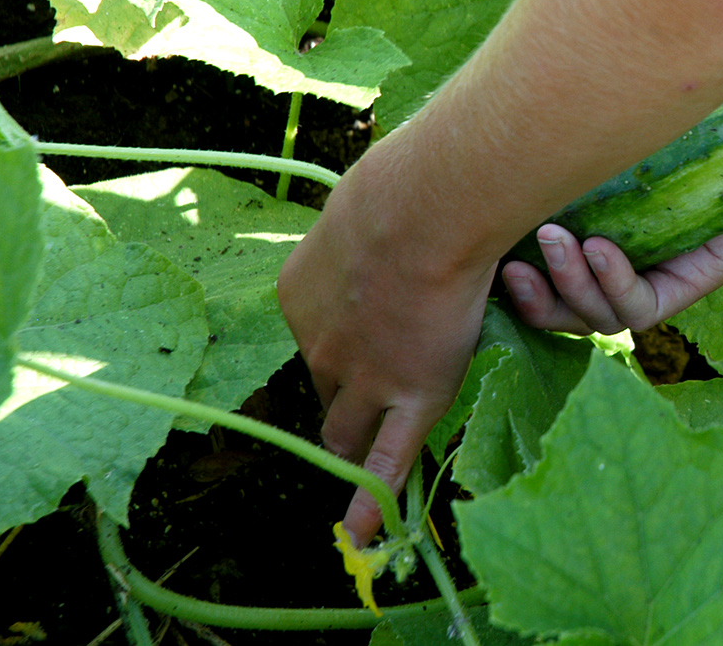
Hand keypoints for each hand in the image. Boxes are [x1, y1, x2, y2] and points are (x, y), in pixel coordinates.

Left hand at [277, 166, 495, 546]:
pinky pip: (385, 460)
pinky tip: (364, 533)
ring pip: (345, 429)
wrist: (422, 210)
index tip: (364, 337)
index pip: (316, 338)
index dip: (341, 343)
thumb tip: (390, 216)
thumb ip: (366, 236)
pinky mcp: (407, 397)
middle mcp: (318, 345)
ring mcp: (360, 377)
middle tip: (367, 399)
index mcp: (299, 296)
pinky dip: (369, 501)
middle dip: (341, 397)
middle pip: (324, 389)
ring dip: (354, 442)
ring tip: (363, 464)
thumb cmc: (402, 189)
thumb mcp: (362, 208)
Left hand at [499, 163, 722, 333]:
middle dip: (568, 291)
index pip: (643, 307)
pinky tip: (503, 251)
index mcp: (691, 270)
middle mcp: (649, 272)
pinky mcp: (584, 229)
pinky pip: (549, 272)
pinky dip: (527, 272)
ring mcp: (615, 255)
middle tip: (549, 242)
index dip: (616, 287)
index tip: (602, 244)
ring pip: (566, 303)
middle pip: (596, 316)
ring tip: (515, 265)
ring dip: (540, 293)